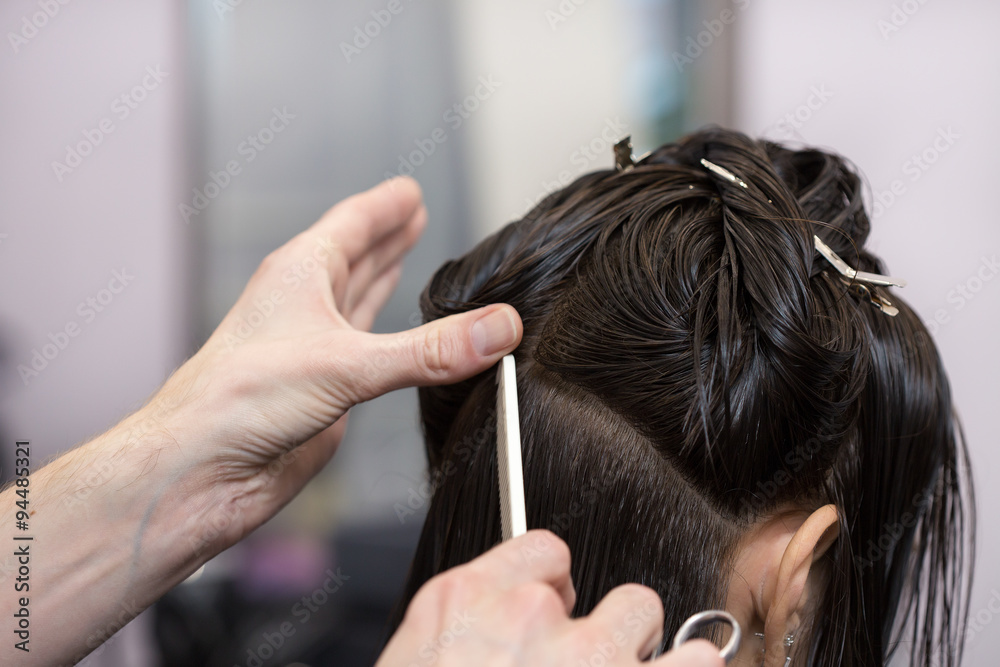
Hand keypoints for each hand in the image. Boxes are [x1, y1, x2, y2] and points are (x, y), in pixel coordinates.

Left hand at [141, 175, 521, 554]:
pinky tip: (400, 343)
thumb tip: (498, 328)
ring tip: (405, 259)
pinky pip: (370, 360)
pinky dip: (391, 344)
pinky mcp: (324, 396)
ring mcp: (314, 353)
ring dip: (382, 282)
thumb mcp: (346, 363)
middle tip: (413, 216)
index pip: (351, 224)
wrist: (198, 471)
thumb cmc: (235, 403)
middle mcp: (304, 309)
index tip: (410, 190)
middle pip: (354, 259)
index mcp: (299, 276)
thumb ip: (429, 351)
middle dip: (386, 237)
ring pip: (357, 305)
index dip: (384, 205)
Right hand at [378, 530, 724, 666]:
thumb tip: (501, 637)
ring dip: (637, 646)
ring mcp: (588, 655)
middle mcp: (526, 613)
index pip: (540, 552)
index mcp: (464, 601)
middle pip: (577, 579)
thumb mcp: (417, 666)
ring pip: (641, 610)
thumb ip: (467, 636)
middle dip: (593, 624)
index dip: (552, 588)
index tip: (552, 617)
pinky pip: (698, 661)